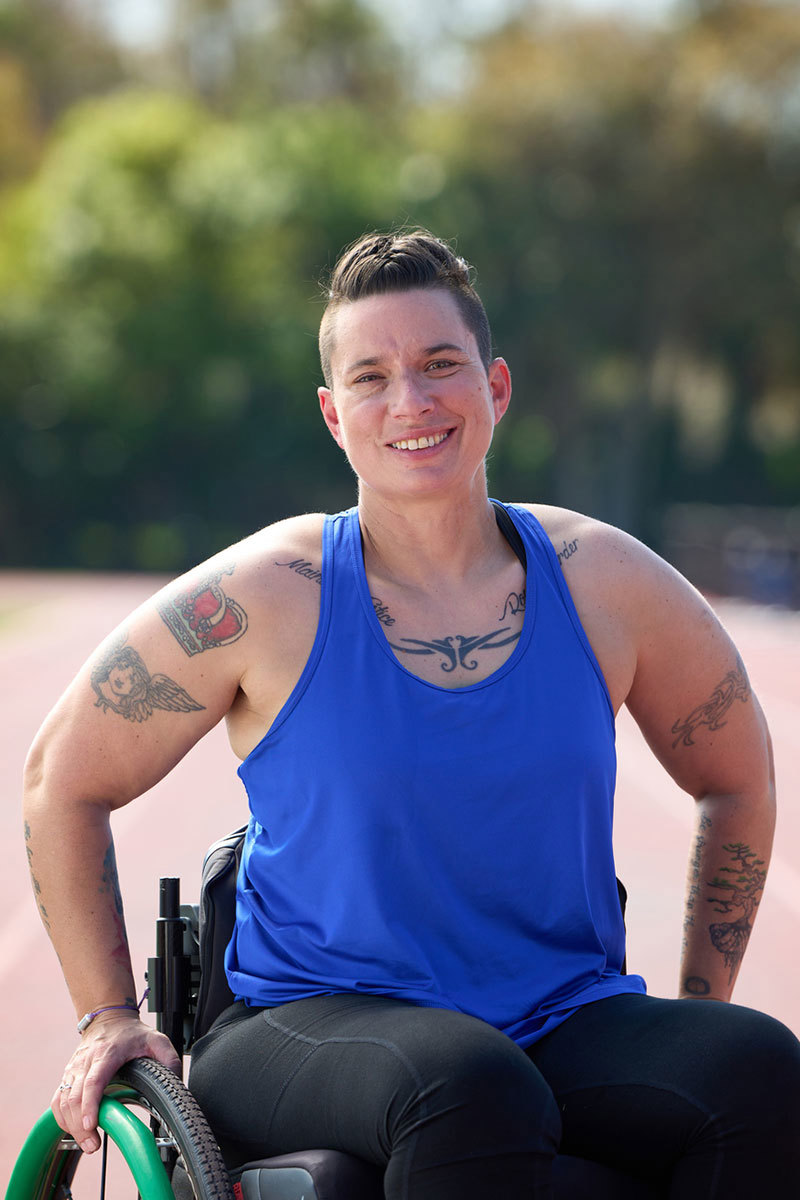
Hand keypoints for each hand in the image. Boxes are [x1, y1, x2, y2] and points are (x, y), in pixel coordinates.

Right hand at [51, 1011, 181, 1153]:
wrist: (108, 1017)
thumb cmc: (131, 1033)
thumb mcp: (157, 1039)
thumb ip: (169, 1060)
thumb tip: (176, 1083)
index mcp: (107, 1054)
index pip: (94, 1081)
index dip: (90, 1104)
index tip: (91, 1125)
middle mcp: (86, 1062)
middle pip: (75, 1097)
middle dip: (80, 1126)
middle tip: (94, 1146)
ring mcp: (74, 1069)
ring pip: (63, 1101)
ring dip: (71, 1126)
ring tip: (88, 1143)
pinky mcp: (67, 1077)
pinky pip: (58, 1101)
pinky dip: (62, 1119)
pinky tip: (74, 1131)